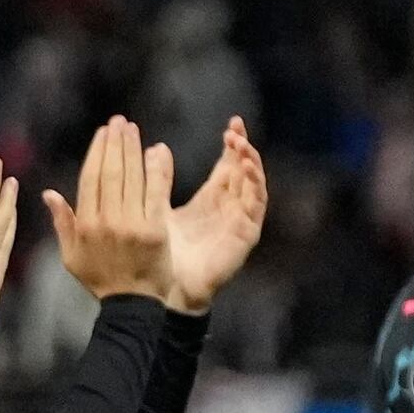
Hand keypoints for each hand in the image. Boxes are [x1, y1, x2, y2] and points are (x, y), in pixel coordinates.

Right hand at [44, 114, 172, 305]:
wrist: (132, 306)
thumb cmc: (101, 280)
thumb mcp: (72, 256)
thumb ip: (62, 222)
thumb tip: (48, 193)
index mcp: (85, 225)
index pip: (90, 178)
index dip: (97, 151)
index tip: (103, 133)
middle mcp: (106, 222)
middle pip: (110, 172)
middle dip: (115, 143)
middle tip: (119, 122)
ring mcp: (131, 225)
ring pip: (131, 177)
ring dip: (132, 149)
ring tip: (133, 129)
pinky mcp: (154, 230)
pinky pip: (155, 192)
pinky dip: (156, 169)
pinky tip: (156, 151)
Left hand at [162, 119, 268, 315]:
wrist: (165, 290)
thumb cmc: (159, 254)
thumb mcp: (155, 207)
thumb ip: (157, 180)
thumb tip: (156, 147)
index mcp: (212, 199)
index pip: (229, 165)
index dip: (234, 144)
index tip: (232, 122)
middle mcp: (230, 207)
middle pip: (245, 170)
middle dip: (244, 147)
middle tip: (236, 128)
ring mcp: (240, 221)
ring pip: (255, 184)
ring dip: (251, 162)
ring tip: (240, 144)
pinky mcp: (246, 235)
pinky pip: (257, 205)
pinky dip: (256, 184)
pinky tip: (246, 168)